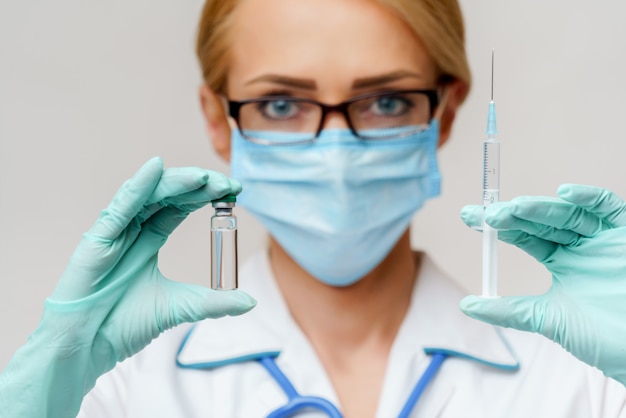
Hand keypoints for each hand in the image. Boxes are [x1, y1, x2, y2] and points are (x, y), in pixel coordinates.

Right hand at [0, 157, 255, 417]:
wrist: (87, 349)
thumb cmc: (123, 325)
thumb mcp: (180, 307)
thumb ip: (214, 302)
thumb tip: (249, 302)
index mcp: (149, 240)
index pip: (181, 207)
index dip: (206, 195)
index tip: (234, 191)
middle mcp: (132, 230)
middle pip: (167, 196)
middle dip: (197, 186)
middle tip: (226, 183)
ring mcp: (114, 232)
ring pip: (146, 196)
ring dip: (174, 182)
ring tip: (202, 176)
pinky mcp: (96, 240)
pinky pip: (118, 208)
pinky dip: (137, 187)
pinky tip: (155, 168)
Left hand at [459, 184, 625, 385]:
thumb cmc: (605, 337)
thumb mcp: (549, 320)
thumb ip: (509, 311)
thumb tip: (466, 305)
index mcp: (563, 262)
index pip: (526, 237)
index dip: (500, 227)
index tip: (471, 218)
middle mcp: (581, 246)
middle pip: (542, 222)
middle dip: (513, 215)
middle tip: (487, 214)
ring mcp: (604, 239)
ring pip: (568, 214)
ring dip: (541, 208)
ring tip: (514, 208)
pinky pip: (610, 209)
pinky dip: (590, 198)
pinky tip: (565, 192)